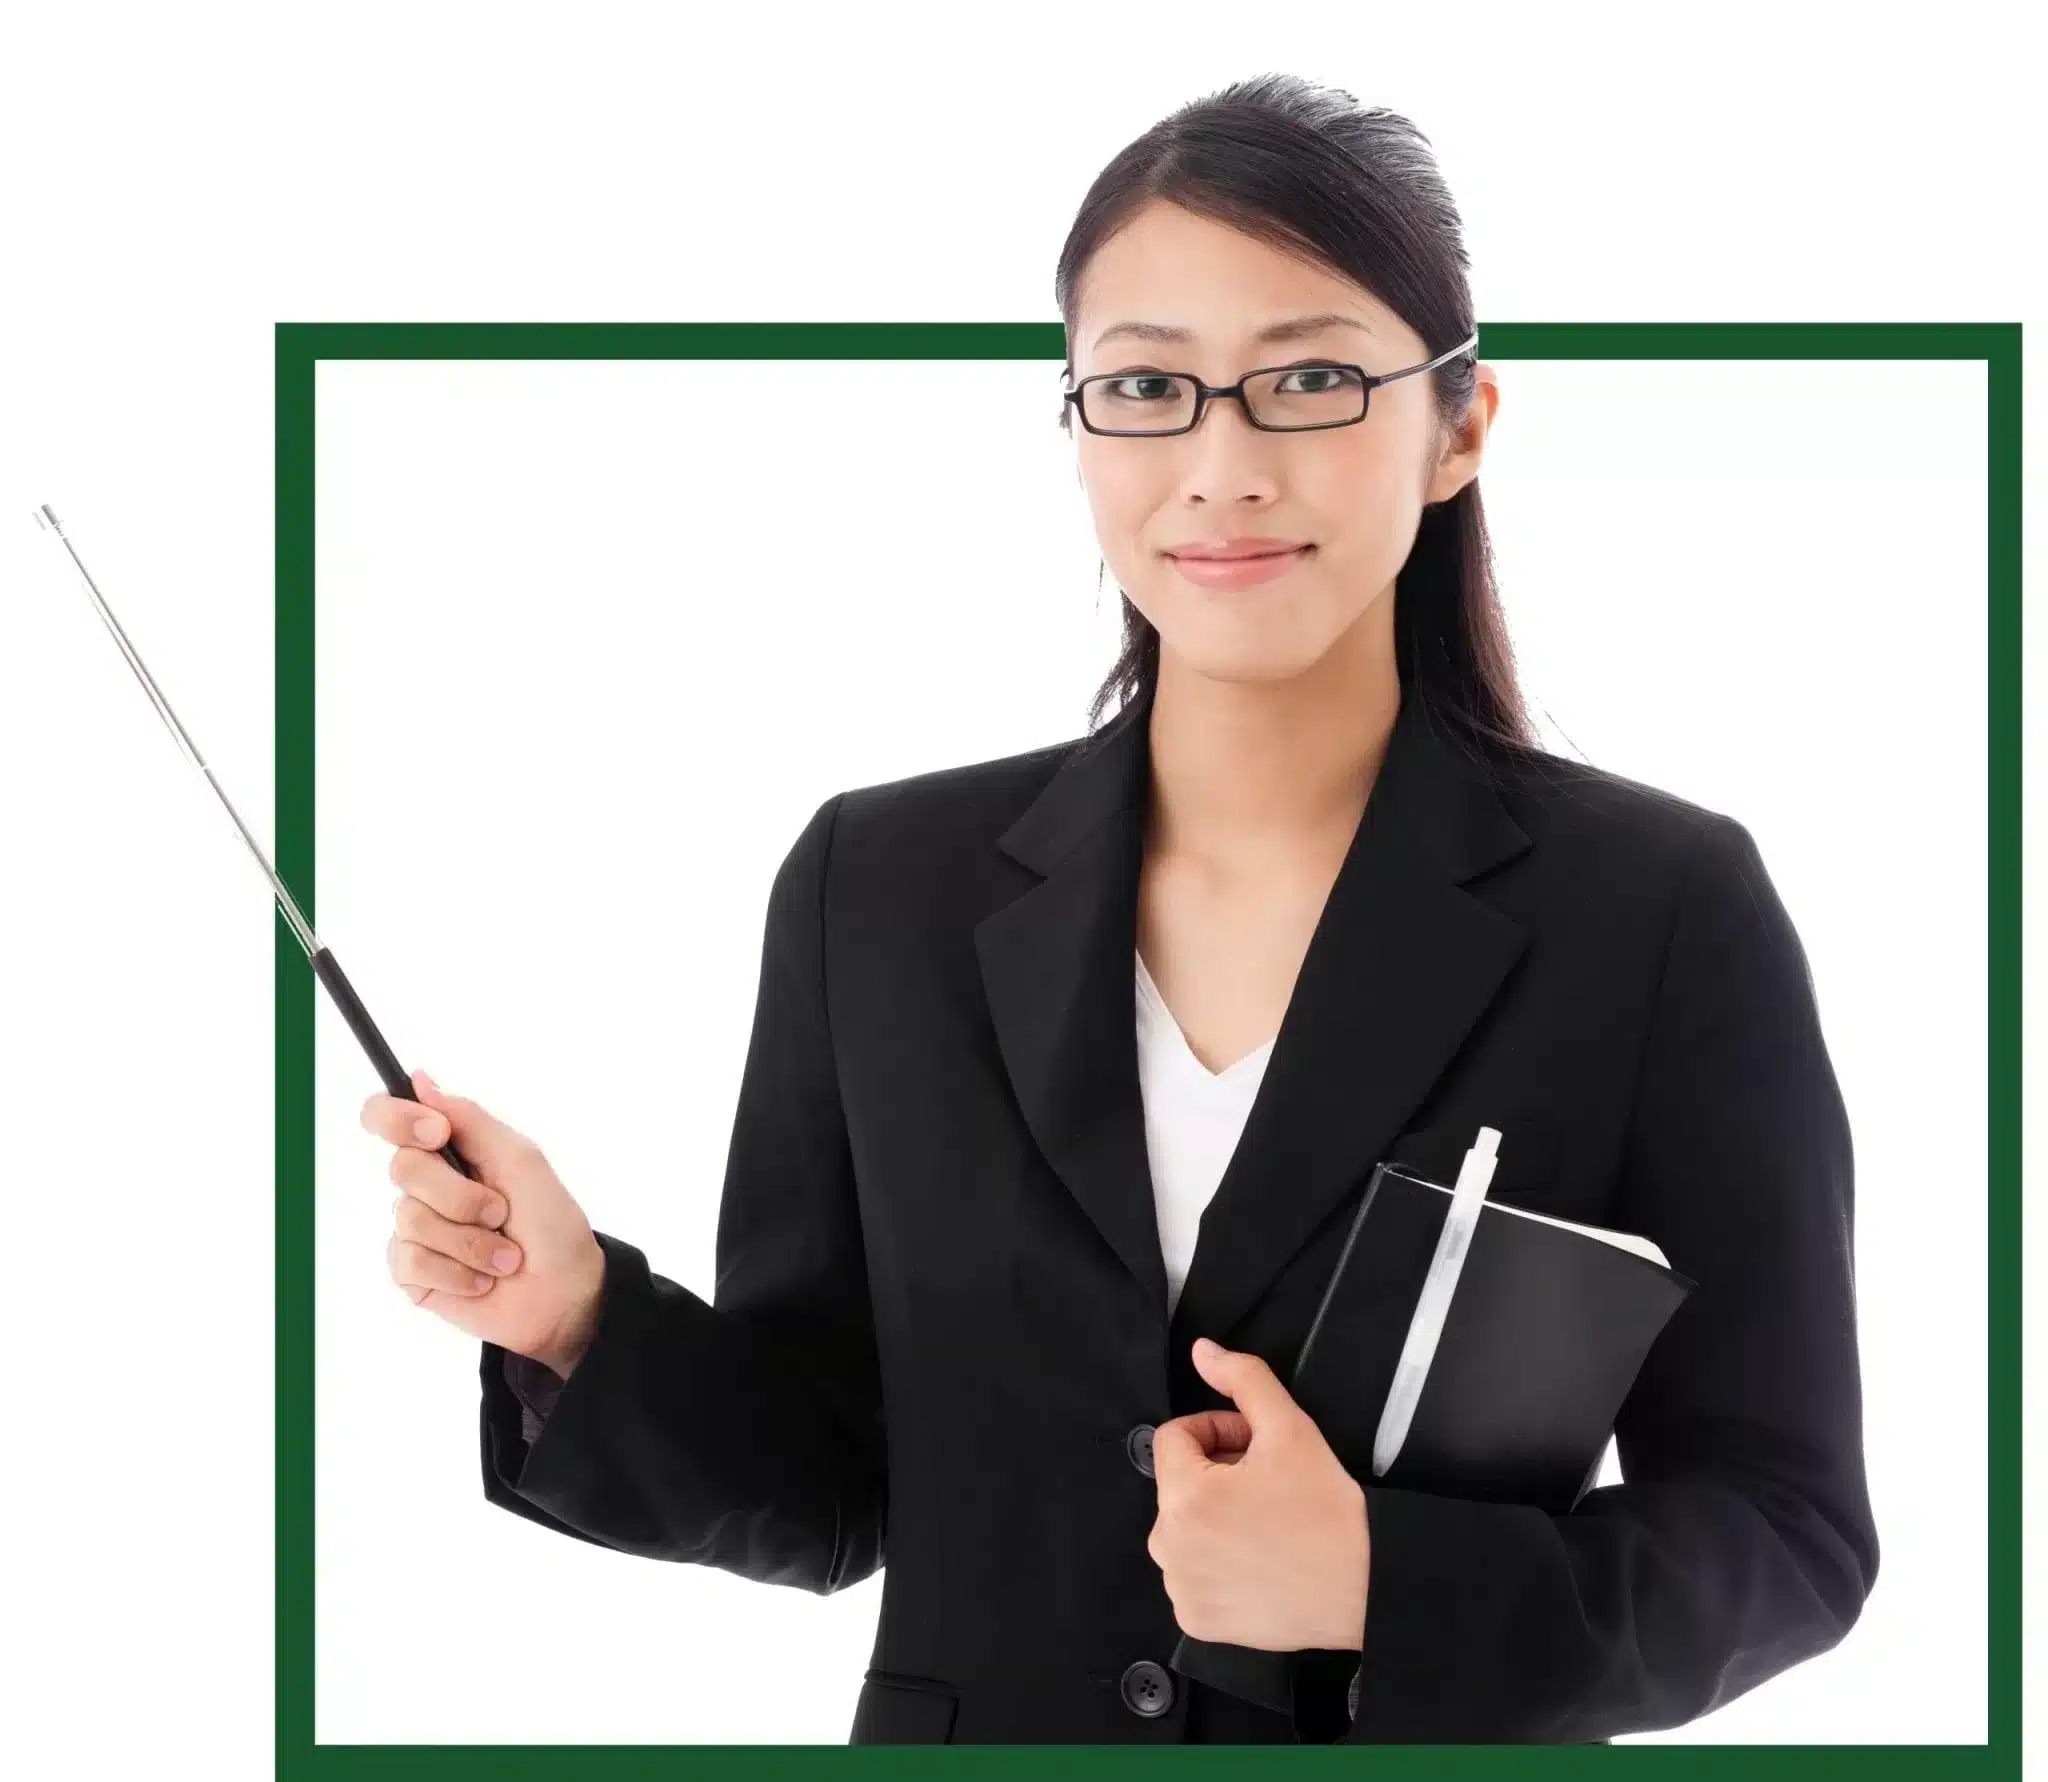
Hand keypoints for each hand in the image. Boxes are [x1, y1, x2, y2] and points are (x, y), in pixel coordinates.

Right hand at [362, 1069, 605, 1375]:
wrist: (564, 1292)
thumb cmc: (552, 1222)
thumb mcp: (521, 1160)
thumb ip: (471, 1119)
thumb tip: (420, 1080)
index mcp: (449, 1150)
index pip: (388, 1118)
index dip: (398, 1119)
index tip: (437, 1134)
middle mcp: (426, 1186)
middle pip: (403, 1169)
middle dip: (460, 1196)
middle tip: (499, 1213)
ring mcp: (416, 1230)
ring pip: (411, 1220)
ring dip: (470, 1242)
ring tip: (503, 1256)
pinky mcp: (413, 1274)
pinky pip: (411, 1263)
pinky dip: (457, 1273)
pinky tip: (482, 1279)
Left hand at [1147, 1335, 1371, 1652]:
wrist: (1364, 1596)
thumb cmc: (1328, 1518)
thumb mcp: (1291, 1430)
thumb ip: (1244, 1379)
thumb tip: (1203, 1352)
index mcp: (1184, 1495)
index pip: (1176, 1436)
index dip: (1218, 1429)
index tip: (1254, 1445)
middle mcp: (1169, 1546)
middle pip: (1179, 1482)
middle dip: (1218, 1472)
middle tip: (1269, 1483)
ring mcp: (1180, 1588)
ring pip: (1185, 1526)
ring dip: (1216, 1515)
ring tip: (1266, 1522)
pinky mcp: (1196, 1621)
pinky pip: (1193, 1573)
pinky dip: (1218, 1562)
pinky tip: (1258, 1559)